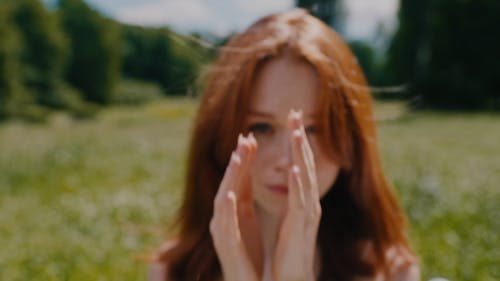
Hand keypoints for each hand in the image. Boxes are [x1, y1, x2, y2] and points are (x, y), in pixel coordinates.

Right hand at [210, 134, 262, 280]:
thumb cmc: (246, 250)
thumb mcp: (246, 215)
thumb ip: (243, 192)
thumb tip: (243, 165)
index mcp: (232, 209)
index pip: (237, 179)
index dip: (243, 157)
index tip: (250, 135)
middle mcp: (223, 217)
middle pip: (229, 184)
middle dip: (237, 161)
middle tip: (245, 138)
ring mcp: (222, 232)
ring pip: (223, 200)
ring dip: (229, 178)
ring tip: (237, 157)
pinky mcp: (226, 248)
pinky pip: (224, 226)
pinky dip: (226, 209)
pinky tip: (229, 194)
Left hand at [272, 109, 320, 280]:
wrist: (292, 278)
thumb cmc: (289, 249)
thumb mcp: (289, 216)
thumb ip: (291, 195)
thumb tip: (290, 172)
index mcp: (303, 199)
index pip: (300, 163)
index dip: (297, 141)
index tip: (293, 118)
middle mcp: (308, 203)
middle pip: (305, 164)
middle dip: (300, 139)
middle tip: (296, 113)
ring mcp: (306, 214)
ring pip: (305, 178)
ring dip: (301, 154)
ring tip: (296, 132)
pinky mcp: (300, 228)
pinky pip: (300, 203)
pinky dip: (298, 184)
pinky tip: (295, 168)